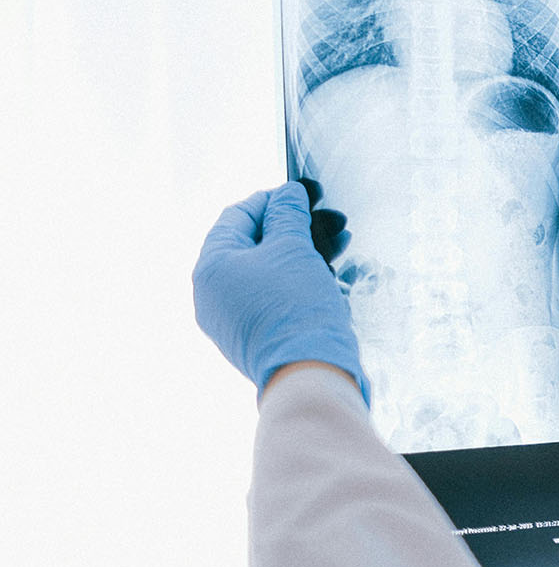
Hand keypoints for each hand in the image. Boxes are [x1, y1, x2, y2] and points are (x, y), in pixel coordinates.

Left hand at [192, 182, 368, 403]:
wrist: (309, 373)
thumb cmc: (295, 306)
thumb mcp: (293, 248)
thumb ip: (288, 214)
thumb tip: (287, 193)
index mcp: (210, 267)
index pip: (237, 216)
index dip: (272, 199)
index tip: (303, 193)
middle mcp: (213, 294)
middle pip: (255, 244)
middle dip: (296, 228)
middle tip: (330, 218)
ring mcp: (233, 319)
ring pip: (270, 272)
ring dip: (305, 253)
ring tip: (341, 243)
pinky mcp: (256, 337)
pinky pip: (276, 297)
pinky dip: (301, 281)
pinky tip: (334, 273)